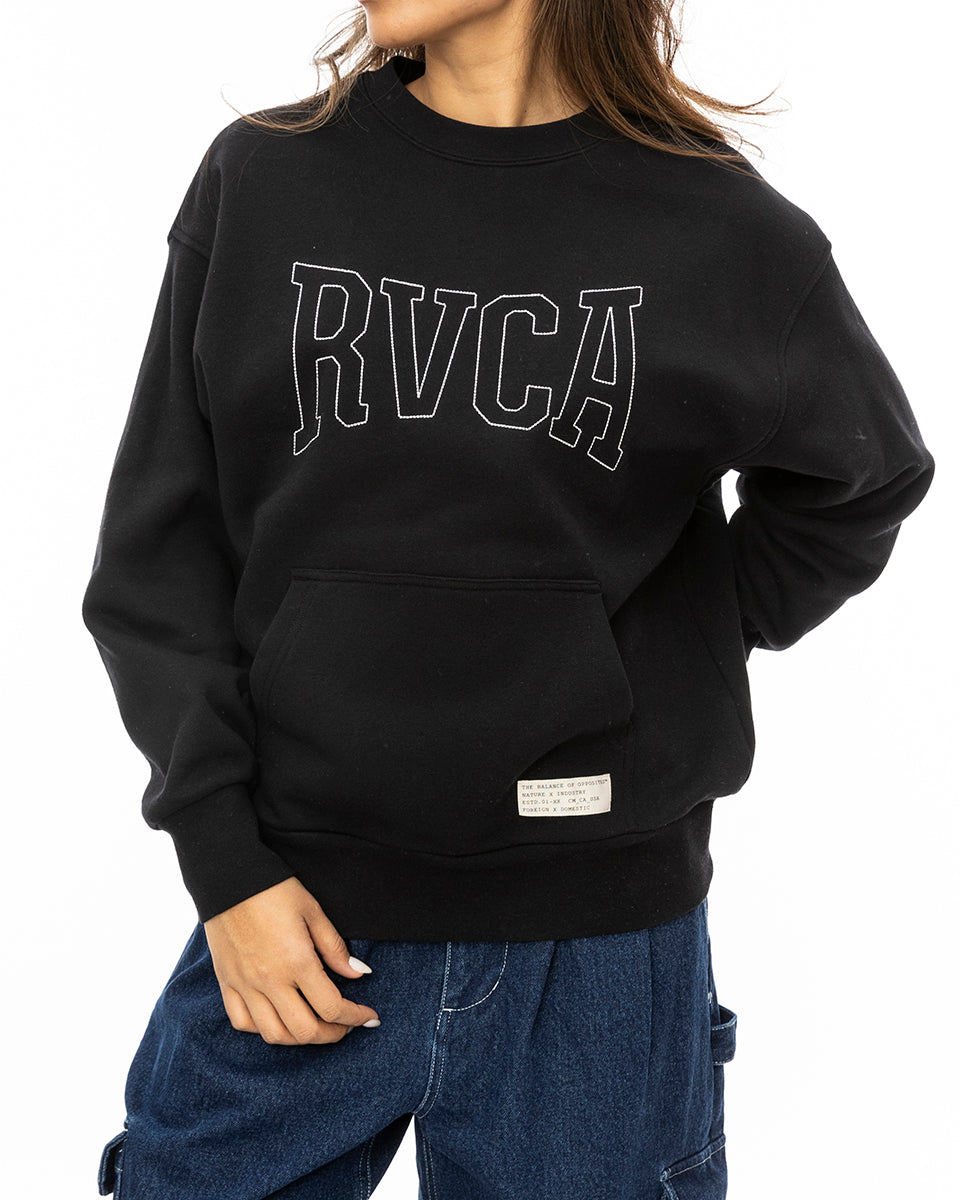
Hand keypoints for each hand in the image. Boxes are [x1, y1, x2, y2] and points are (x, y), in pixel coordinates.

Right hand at [203, 876, 379, 1044]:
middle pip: (305, 1031)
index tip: (369, 1016)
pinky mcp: (226, 983)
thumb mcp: (313, 911)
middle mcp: (269, 981)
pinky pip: (243, 1022)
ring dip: (300, 1038)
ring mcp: (244, 985)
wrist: (228, 876)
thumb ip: (334, 948)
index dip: (355, 1017)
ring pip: (274, 1034)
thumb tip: (359, 974)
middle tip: (346, 1025)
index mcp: (296, 962)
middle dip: (332, 1034)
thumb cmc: (274, 889)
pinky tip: (279, 1019)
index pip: (332, 1007)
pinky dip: (263, 1029)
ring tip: (316, 1026)